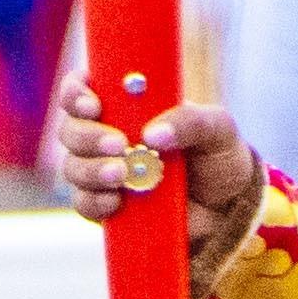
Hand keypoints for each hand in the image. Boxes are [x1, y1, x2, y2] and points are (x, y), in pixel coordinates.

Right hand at [50, 79, 266, 282]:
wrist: (227, 209)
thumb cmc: (219, 157)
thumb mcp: (218, 129)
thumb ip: (190, 121)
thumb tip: (152, 134)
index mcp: (126, 104)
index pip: (83, 89)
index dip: (76, 93)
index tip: (93, 105)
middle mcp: (106, 134)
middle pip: (70, 128)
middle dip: (86, 136)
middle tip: (119, 144)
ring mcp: (103, 171)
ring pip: (72, 167)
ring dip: (91, 170)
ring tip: (123, 175)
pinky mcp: (106, 205)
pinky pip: (83, 203)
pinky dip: (95, 201)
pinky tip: (117, 201)